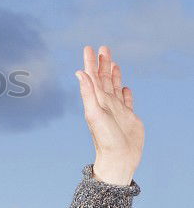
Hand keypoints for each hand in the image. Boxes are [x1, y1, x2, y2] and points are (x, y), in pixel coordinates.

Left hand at [75, 45, 144, 184]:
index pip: (92, 77)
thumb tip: (80, 72)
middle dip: (103, 64)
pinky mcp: (129, 118)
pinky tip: (125, 87)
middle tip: (104, 48)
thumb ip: (88, 93)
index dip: (91, 63)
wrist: (118, 159)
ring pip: (115, 87)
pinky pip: (127, 102)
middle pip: (104, 79)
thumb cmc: (105, 139)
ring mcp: (117, 110)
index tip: (89, 48)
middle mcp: (106, 103)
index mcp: (96, 101)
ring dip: (114, 74)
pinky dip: (125, 93)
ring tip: (113, 62)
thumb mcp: (95, 113)